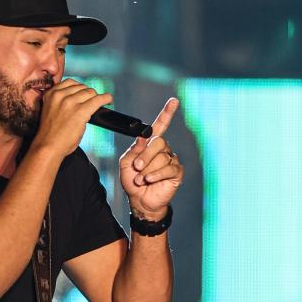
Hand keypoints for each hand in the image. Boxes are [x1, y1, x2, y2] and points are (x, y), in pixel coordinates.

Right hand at [30, 79, 112, 158]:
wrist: (48, 147)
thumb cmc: (49, 135)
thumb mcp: (50, 111)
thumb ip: (60, 102)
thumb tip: (77, 99)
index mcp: (51, 94)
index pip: (70, 82)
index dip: (79, 88)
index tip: (83, 93)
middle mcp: (60, 95)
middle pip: (82, 87)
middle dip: (88, 94)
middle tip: (91, 102)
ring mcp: (70, 102)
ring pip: (90, 92)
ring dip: (95, 97)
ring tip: (99, 102)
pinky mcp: (81, 111)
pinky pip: (98, 100)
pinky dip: (105, 98)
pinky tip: (108, 100)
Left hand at [119, 98, 182, 218]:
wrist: (140, 201)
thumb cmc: (132, 182)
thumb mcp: (126, 164)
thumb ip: (133, 150)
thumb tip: (143, 138)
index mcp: (150, 145)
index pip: (160, 126)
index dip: (167, 113)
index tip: (173, 101)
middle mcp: (162, 150)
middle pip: (159, 142)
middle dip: (145, 156)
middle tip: (137, 168)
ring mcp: (170, 160)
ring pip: (162, 157)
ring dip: (148, 169)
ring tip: (142, 179)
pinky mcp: (176, 172)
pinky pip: (168, 168)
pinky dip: (156, 175)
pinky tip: (150, 180)